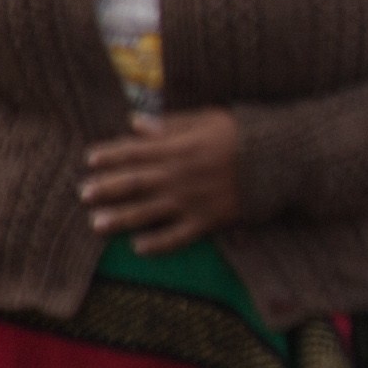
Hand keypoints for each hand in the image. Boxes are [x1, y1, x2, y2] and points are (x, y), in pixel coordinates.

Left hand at [78, 110, 244, 251]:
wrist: (284, 160)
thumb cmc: (245, 135)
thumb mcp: (208, 119)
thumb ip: (171, 124)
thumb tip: (134, 123)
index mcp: (179, 148)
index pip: (135, 151)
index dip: (111, 155)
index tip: (90, 159)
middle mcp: (180, 176)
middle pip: (135, 183)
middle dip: (107, 188)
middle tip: (83, 194)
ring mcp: (193, 200)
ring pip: (149, 211)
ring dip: (121, 218)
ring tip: (97, 223)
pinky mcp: (209, 220)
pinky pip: (179, 236)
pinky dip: (158, 243)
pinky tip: (139, 248)